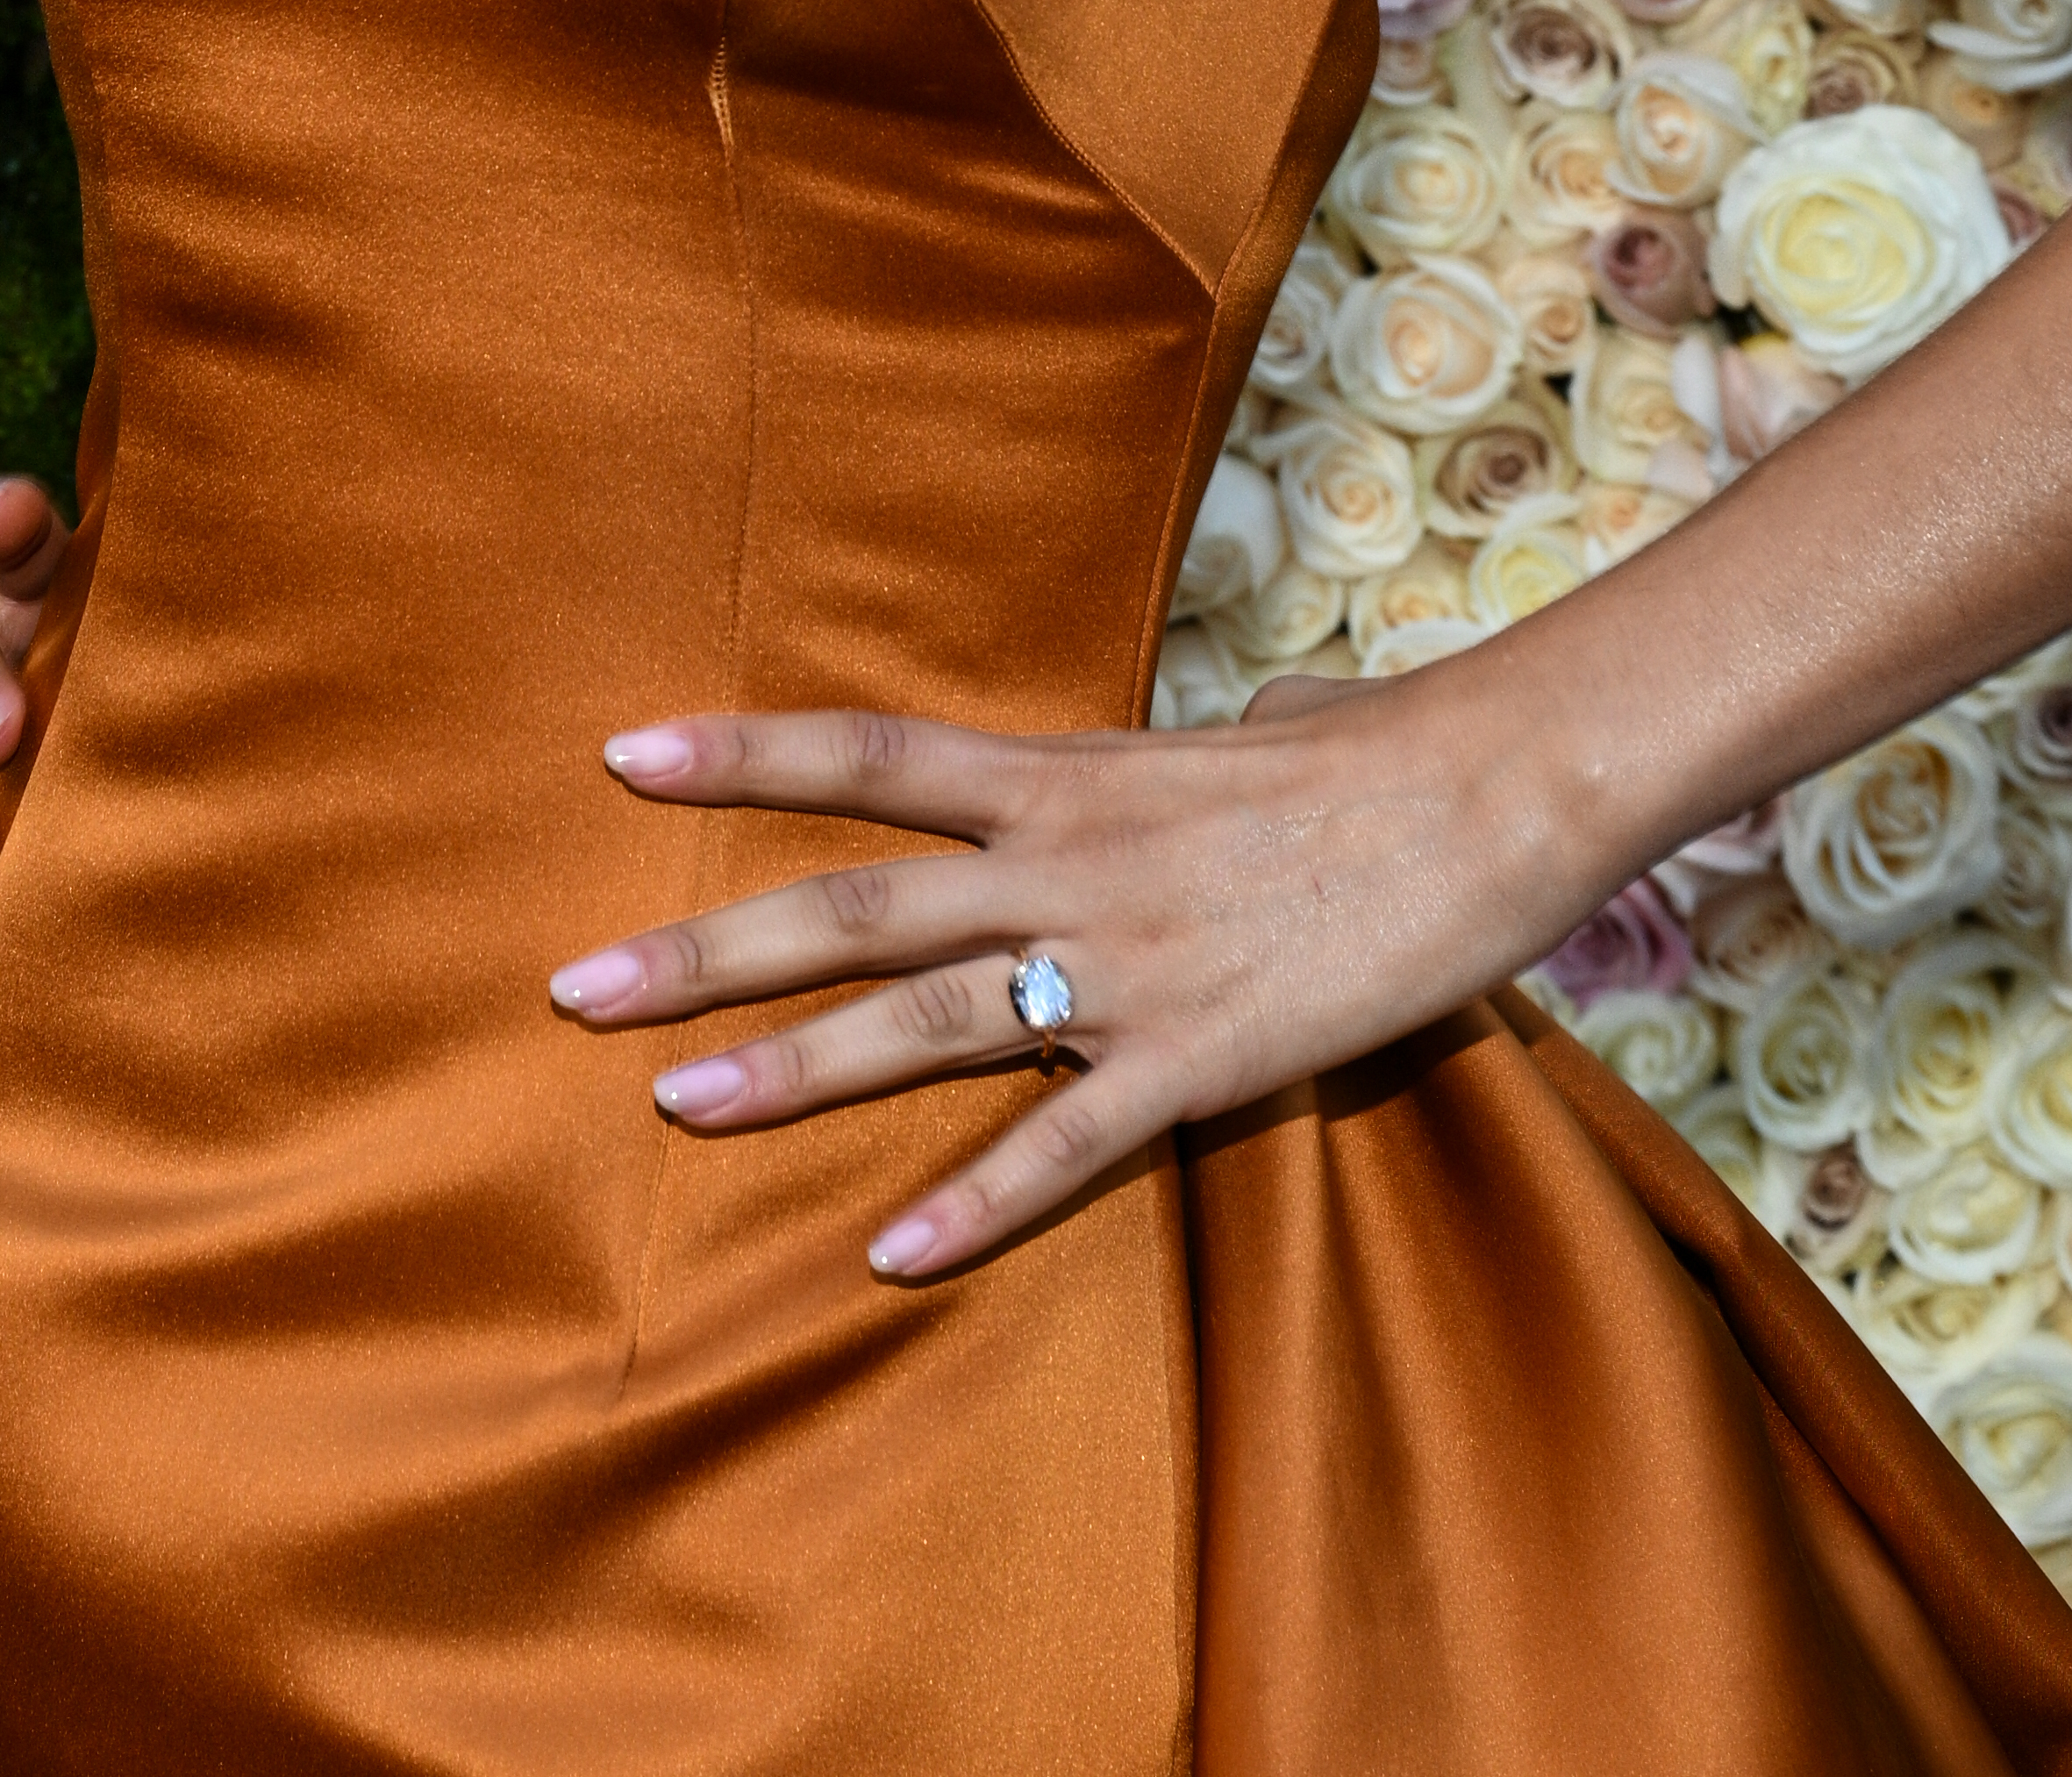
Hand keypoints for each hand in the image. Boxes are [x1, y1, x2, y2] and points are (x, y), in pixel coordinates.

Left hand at [549, 664, 1611, 1277]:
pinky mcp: (1201, 1056)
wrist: (1496, 788)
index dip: (741, 755)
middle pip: (853, 905)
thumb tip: (1173, 742)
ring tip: (676, 1106)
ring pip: (926, 1019)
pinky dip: (977, 1200)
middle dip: (708, 946)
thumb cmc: (1368, 756)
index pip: (870, 755)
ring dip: (794, 1068)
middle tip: (575, 988)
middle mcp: (1067, 865)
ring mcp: (1126, 963)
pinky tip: (891, 1256)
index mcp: (1065, 776)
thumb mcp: (1228, 737)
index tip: (620, 759)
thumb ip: (1152, 761)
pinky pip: (1068, 1144)